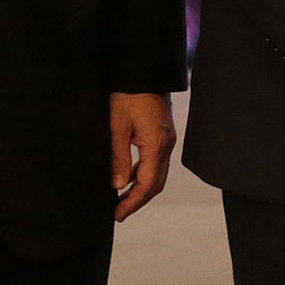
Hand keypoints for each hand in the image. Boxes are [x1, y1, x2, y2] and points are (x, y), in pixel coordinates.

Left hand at [110, 92, 175, 221]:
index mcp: (157, 144)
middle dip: (139, 201)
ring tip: (121, 200)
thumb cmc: (128, 94)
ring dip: (141, 189)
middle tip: (119, 214)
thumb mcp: (117, 126)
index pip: (148, 184)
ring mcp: (167, 139)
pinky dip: (144, 175)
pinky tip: (129, 178)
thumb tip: (119, 185)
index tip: (118, 214)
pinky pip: (156, 162)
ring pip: (158, 174)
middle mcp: (167, 144)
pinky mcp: (163, 134)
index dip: (133, 202)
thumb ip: (119, 157)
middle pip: (157, 183)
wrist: (145, 70)